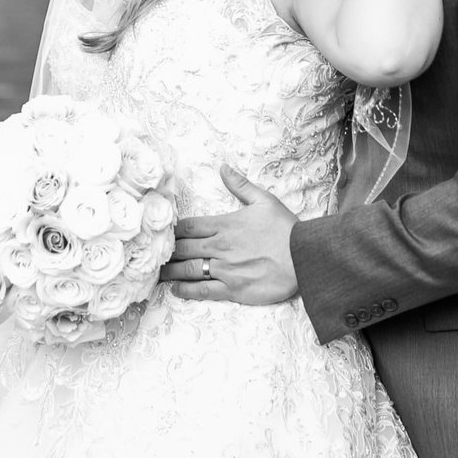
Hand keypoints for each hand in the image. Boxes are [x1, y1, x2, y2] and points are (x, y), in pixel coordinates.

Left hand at [158, 166, 299, 304]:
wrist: (305, 258)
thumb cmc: (286, 229)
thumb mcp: (264, 200)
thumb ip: (240, 185)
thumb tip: (223, 167)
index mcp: (224, 225)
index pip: (187, 226)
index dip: (171, 230)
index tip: (161, 233)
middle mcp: (220, 247)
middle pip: (182, 248)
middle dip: (165, 251)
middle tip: (152, 254)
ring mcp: (225, 269)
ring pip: (188, 269)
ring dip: (170, 270)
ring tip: (157, 272)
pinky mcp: (233, 289)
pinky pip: (203, 290)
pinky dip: (186, 290)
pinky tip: (175, 289)